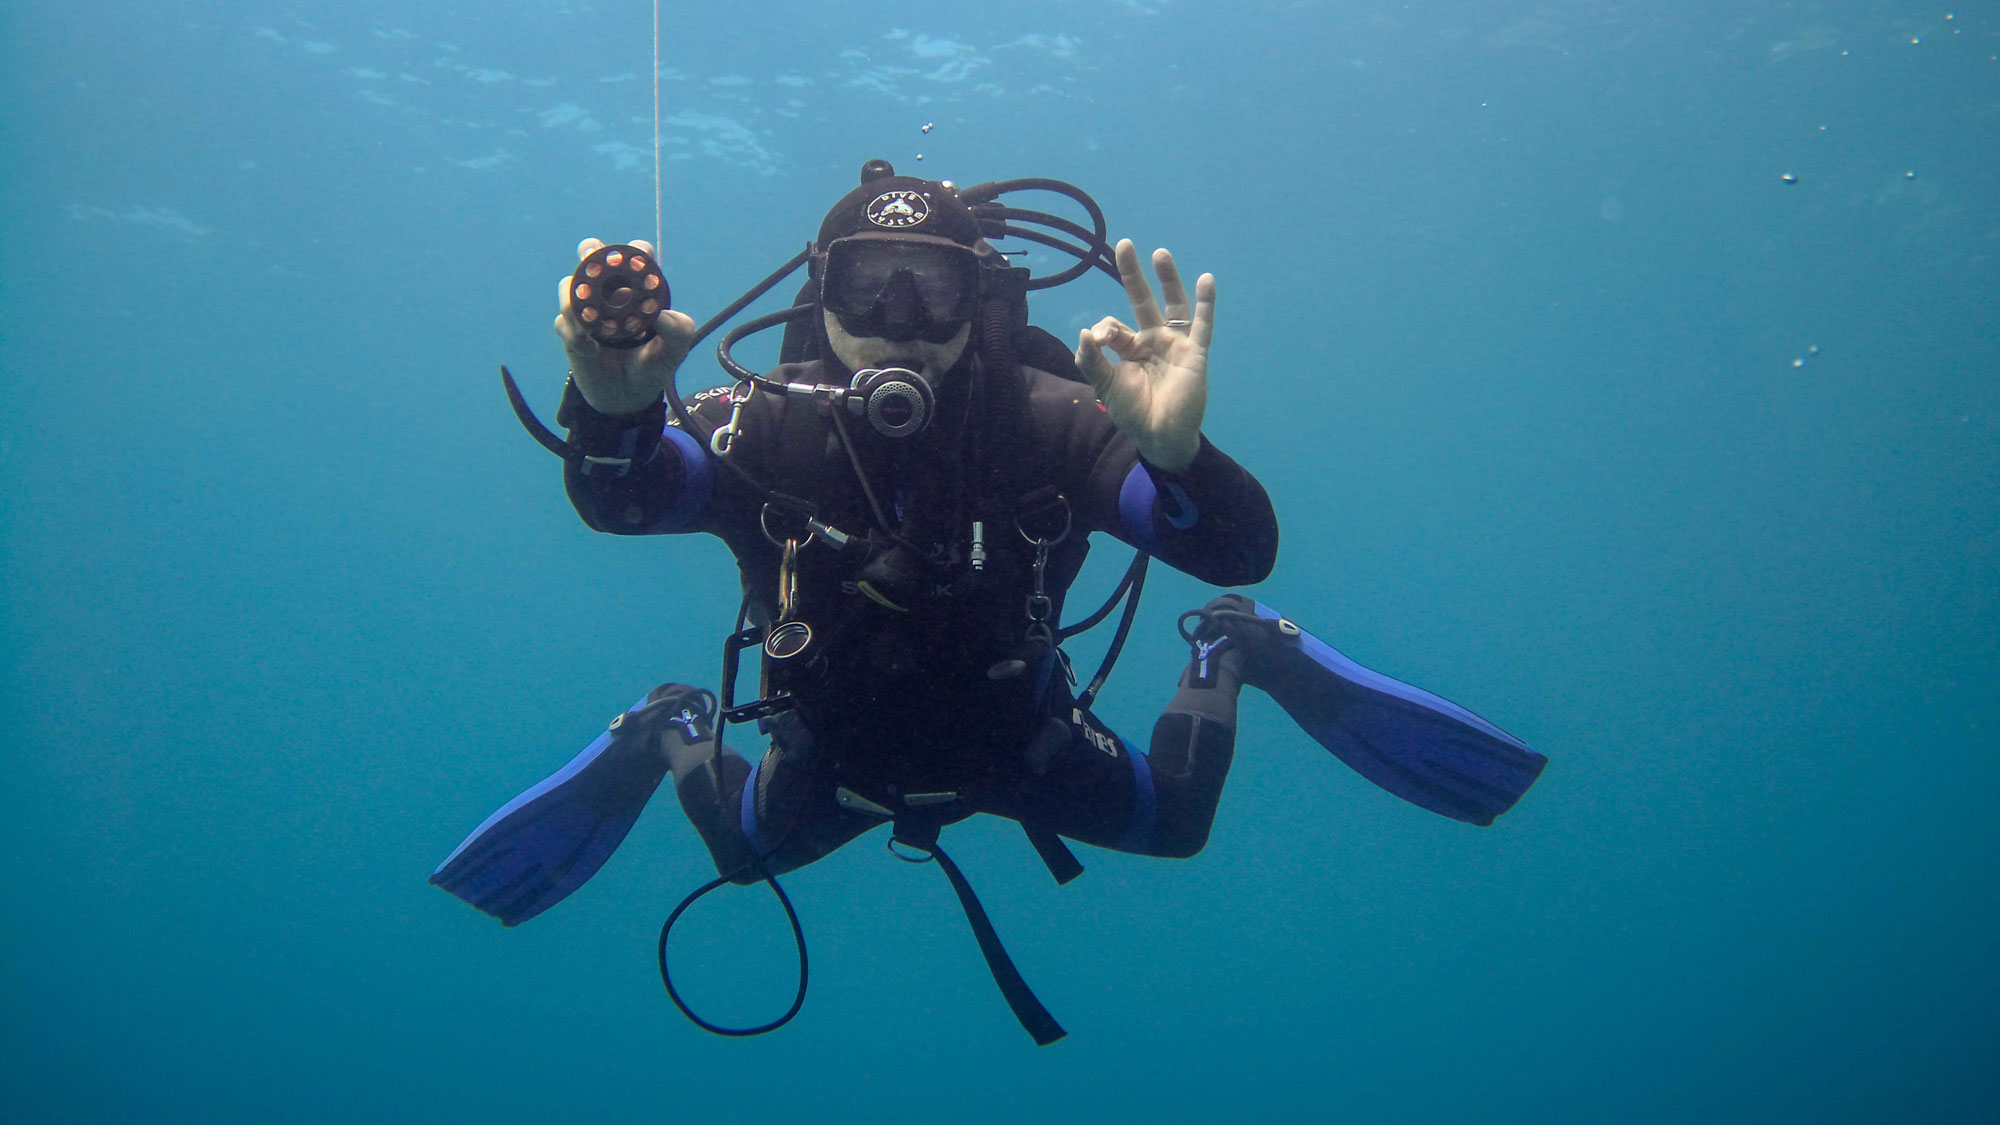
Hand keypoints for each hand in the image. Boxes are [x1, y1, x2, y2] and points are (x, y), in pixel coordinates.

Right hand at [554, 238, 698, 415]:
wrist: (627, 397)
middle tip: (592, 262)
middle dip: (590, 251)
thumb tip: (661, 317)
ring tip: (588, 327)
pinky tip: (590, 351)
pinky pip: (562, 320)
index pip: (637, 256)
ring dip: (574, 301)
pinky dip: (572, 333)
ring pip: (569, 285)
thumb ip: (679, 332)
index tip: (636, 265)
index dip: (635, 253)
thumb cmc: (653, 365)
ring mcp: (587, 307)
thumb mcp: (674, 352)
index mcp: (639, 288)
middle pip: (592, 254)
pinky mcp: (570, 328)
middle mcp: (610, 291)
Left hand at [1074, 239, 1213, 472]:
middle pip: (1142, 300)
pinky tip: (1206, 280)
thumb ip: (1092, 360)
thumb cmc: (1133, 413)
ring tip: (1160, 253)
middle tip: (1124, 245)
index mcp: (1130, 348)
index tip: (1100, 340)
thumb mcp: (1104, 385)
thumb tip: (1084, 330)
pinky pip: (1202, 325)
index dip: (1104, 328)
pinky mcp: (1195, 354)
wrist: (1160, 436)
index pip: (1114, 325)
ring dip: (1168, 279)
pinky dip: (1205, 303)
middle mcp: (1152, 341)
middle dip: (1133, 275)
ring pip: (1173, 305)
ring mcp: (1175, 345)